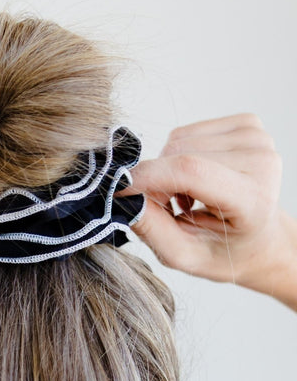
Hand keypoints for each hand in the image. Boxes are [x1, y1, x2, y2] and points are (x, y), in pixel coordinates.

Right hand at [125, 114, 294, 300]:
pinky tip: (195, 179)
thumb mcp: (182, 255)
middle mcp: (261, 162)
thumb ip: (151, 229)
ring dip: (168, 169)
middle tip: (167, 208)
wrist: (259, 239)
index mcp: (253, 200)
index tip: (118, 188)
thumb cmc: (223, 251)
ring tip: (185, 197)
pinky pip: (187, 132)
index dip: (147, 176)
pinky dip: (178, 156)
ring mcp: (258, 138)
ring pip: (179, 141)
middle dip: (157, 180)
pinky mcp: (248, 125)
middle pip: (180, 154)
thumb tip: (123, 198)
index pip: (190, 171)